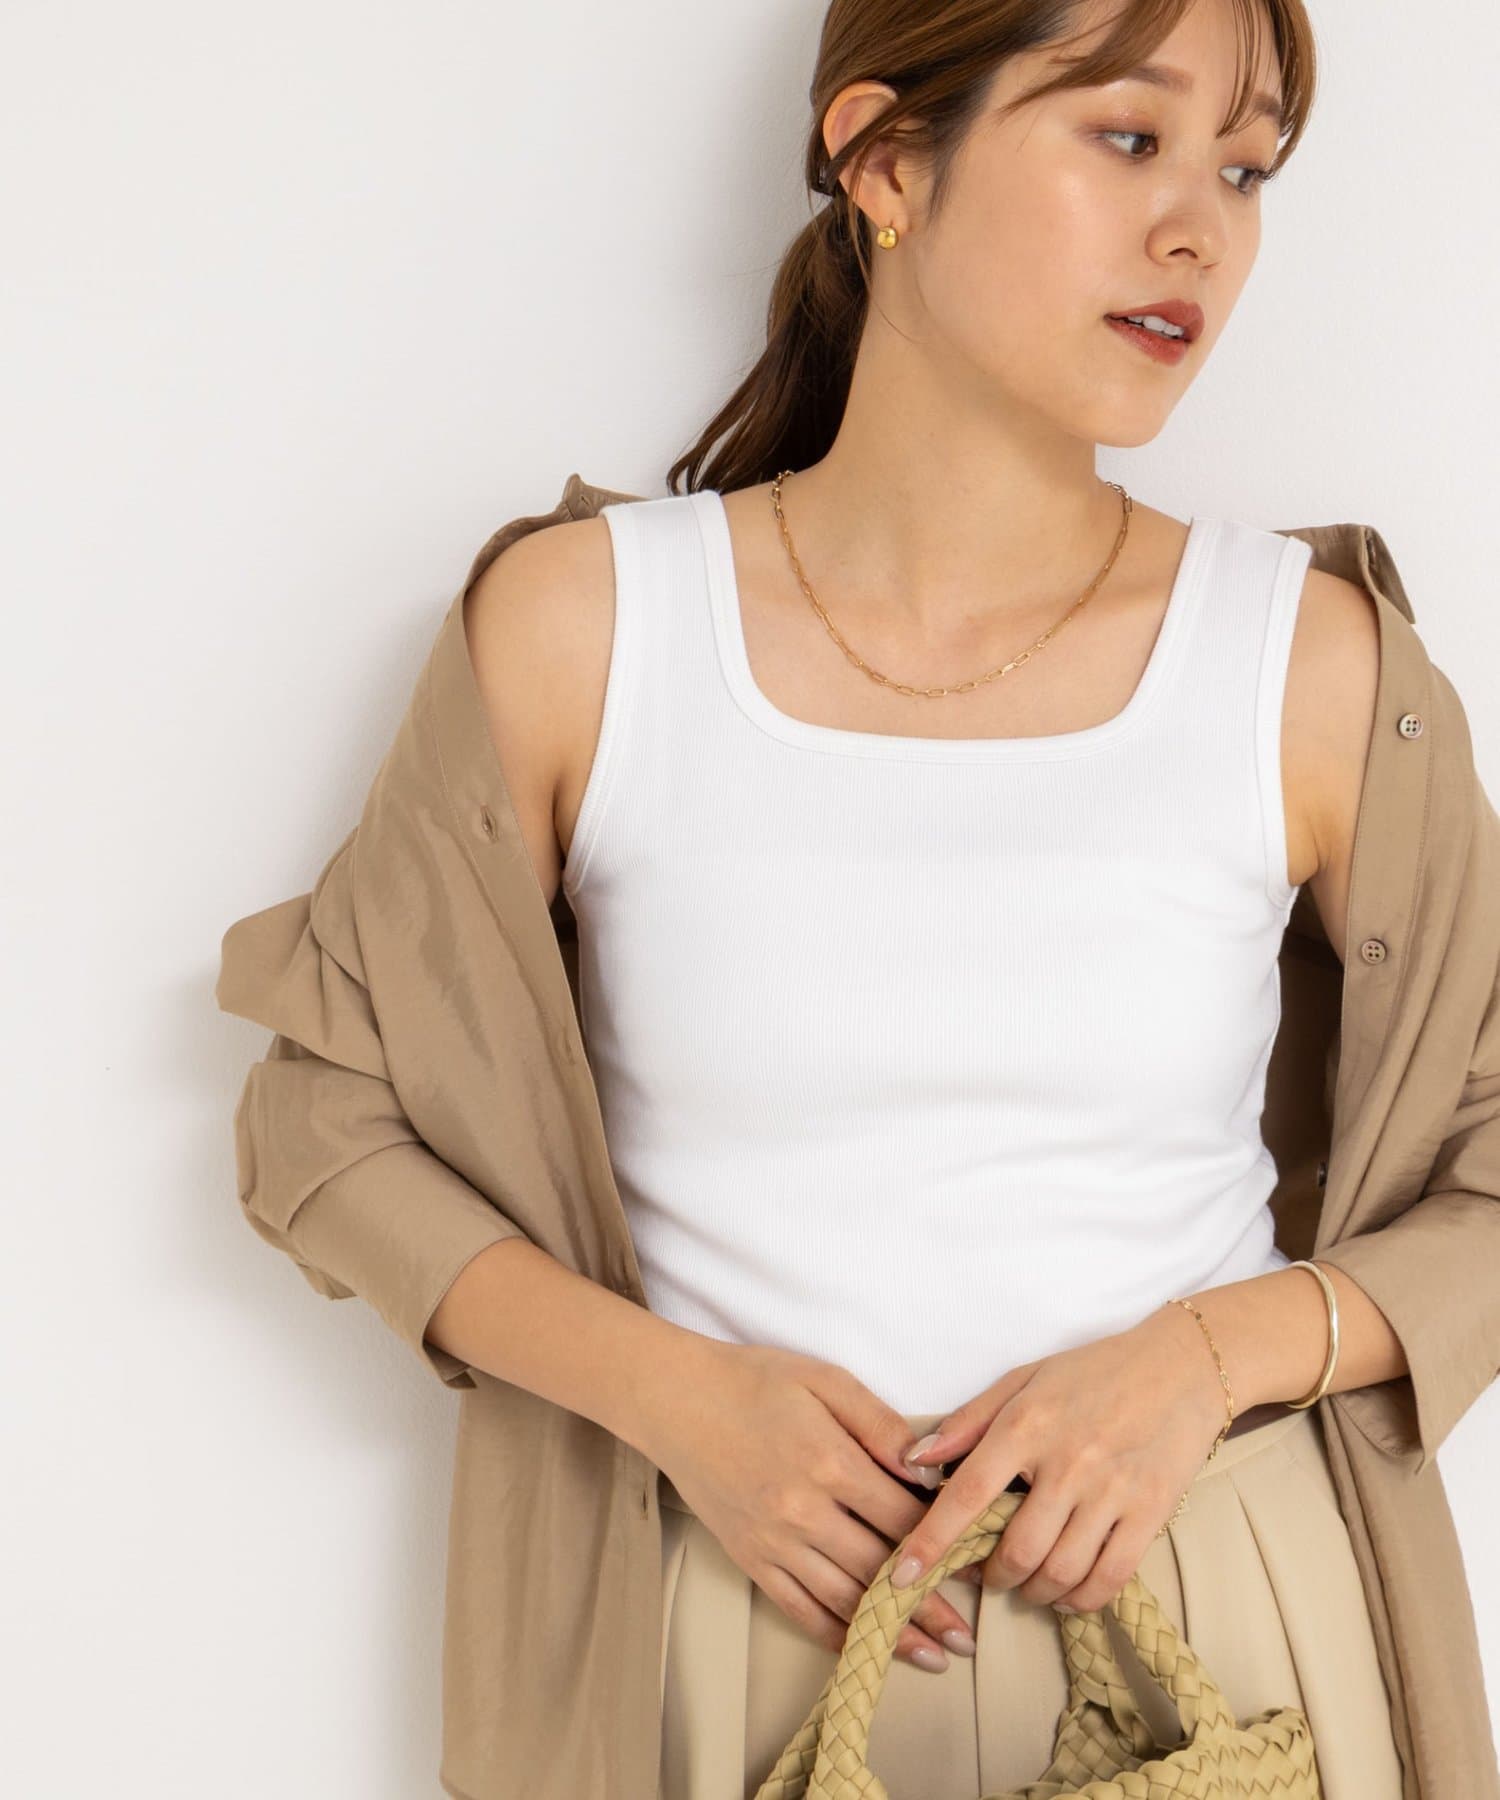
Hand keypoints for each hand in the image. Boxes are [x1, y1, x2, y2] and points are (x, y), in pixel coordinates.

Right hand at [641, 1340, 980, 1669]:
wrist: (675, 1399)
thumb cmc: (753, 1380)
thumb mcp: (824, 1380)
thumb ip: (879, 1423)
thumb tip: (927, 1469)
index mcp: (830, 1462)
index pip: (904, 1515)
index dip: (946, 1541)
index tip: (977, 1561)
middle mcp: (804, 1511)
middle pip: (881, 1569)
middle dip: (931, 1606)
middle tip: (969, 1639)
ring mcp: (774, 1541)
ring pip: (844, 1600)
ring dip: (891, 1633)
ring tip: (933, 1656)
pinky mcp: (750, 1558)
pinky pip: (798, 1608)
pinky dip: (833, 1635)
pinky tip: (863, 1651)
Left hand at [891, 1307, 1229, 1613]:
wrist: (1180, 1367)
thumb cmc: (1093, 1372)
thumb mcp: (1023, 1380)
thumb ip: (967, 1422)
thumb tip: (913, 1459)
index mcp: (1026, 1424)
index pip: (968, 1495)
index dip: (930, 1541)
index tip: (902, 1576)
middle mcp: (1067, 1461)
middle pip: (1017, 1550)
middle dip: (993, 1577)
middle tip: (988, 1575)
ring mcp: (1112, 1490)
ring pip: (1060, 1571)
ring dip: (1034, 1593)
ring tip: (1027, 1585)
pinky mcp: (1151, 1512)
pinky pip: (1108, 1577)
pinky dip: (1081, 1599)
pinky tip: (1068, 1593)